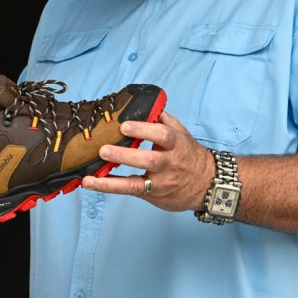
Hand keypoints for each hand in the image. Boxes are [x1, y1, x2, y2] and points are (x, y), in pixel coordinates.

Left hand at [80, 111, 213, 211]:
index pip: (162, 135)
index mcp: (175, 144)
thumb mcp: (181, 132)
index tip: (124, 126)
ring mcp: (160, 181)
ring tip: (90, 178)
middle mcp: (168, 163)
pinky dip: (110, 187)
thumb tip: (145, 103)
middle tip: (104, 149)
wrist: (207, 184)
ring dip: (111, 180)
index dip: (143, 130)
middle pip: (149, 160)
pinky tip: (92, 184)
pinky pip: (130, 191)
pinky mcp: (152, 194)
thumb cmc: (189, 154)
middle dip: (125, 155)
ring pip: (136, 183)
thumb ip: (162, 118)